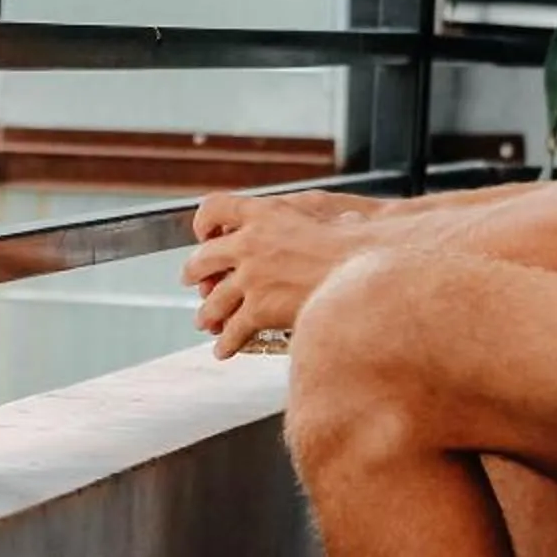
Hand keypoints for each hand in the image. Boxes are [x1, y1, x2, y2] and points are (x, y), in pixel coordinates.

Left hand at [180, 192, 375, 358]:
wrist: (365, 265)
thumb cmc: (352, 239)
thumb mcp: (319, 210)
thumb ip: (295, 213)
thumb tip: (296, 215)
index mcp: (263, 212)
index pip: (214, 207)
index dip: (204, 221)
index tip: (204, 233)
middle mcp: (249, 242)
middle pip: (203, 257)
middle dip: (194, 271)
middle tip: (191, 279)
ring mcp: (251, 277)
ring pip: (213, 298)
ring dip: (206, 312)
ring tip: (204, 320)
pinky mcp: (259, 308)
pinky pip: (232, 329)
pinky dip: (225, 342)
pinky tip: (224, 349)